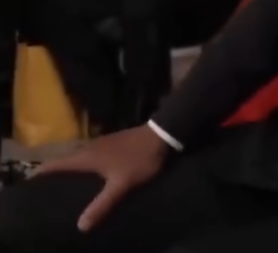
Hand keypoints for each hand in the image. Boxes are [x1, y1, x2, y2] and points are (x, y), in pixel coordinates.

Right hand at [35, 125, 168, 230]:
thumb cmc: (139, 159)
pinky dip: (83, 166)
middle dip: (53, 174)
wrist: (162, 135)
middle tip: (47, 192)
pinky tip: (90, 177)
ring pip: (77, 157)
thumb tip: (80, 226)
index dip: (40, 174)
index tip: (31, 185)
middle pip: (63, 161)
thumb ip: (102, 204)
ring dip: (69, 169)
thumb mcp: (122, 184)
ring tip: (64, 187)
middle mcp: (88, 148)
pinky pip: (89, 155)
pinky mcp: (111, 143)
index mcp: (85, 157)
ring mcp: (100, 143)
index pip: (54, 164)